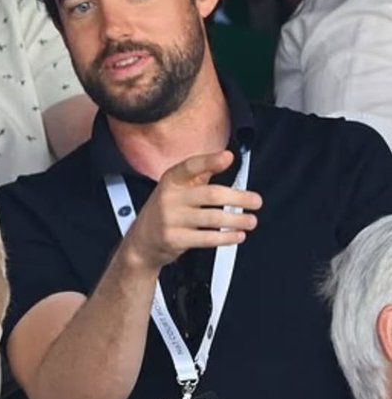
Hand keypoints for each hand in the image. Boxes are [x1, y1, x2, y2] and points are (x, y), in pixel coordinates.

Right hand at [121, 150, 261, 273]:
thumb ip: (200, 173)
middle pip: (210, 194)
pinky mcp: (174, 239)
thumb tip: (225, 157)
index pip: (190, 166)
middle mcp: (169, 197)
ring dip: (237, 220)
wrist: (142, 241)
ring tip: (251, 220)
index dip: (210, 161)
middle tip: (255, 201)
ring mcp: (171, 219)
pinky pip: (206, 238)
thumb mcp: (176, 187)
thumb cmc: (166, 210)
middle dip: (238, 198)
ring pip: (212, 218)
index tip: (228, 158)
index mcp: (171, 180)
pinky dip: (226, 238)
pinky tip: (237, 235)